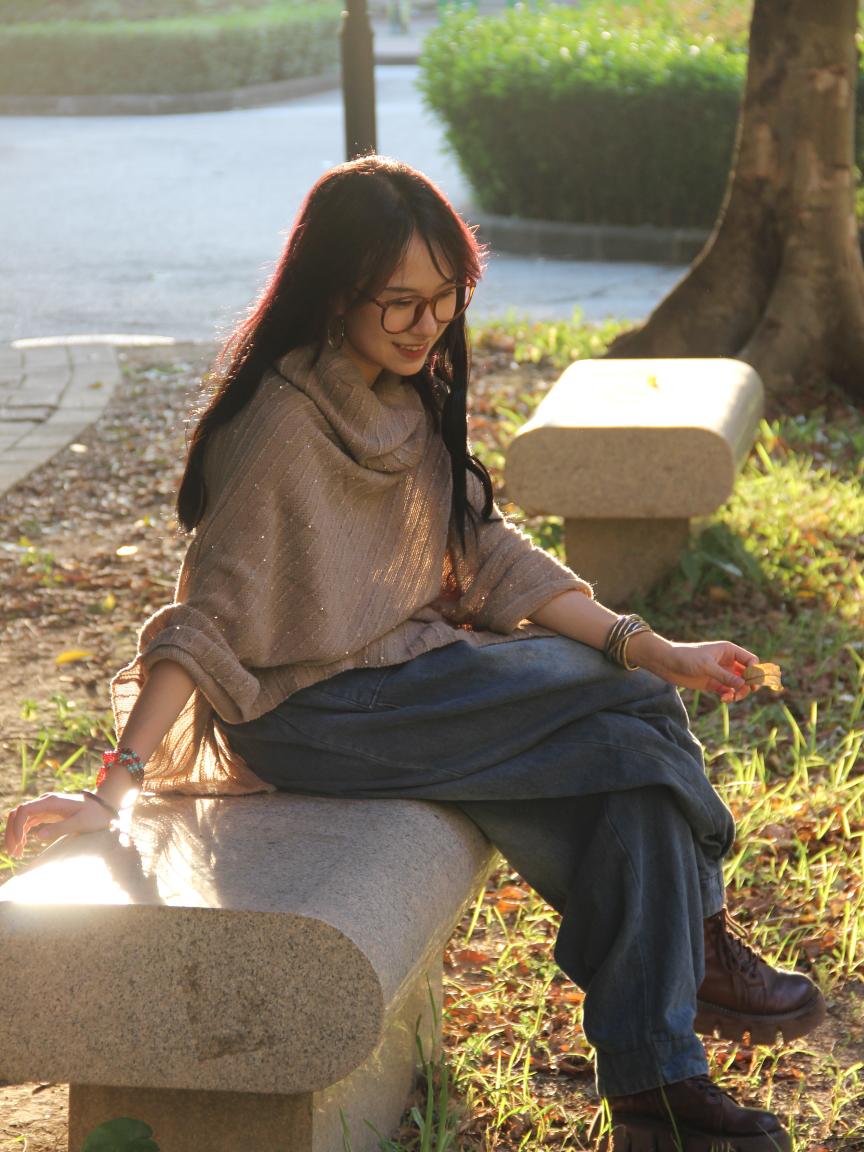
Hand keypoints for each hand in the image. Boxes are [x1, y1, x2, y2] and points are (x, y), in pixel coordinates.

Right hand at [4, 792, 113, 859]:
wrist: (105, 807)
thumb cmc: (95, 815)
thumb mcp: (80, 823)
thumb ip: (60, 828)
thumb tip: (38, 836)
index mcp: (51, 801)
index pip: (24, 810)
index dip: (17, 827)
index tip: (20, 843)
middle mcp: (45, 802)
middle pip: (17, 814)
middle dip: (12, 832)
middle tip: (13, 852)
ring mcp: (45, 807)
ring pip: (21, 819)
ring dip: (15, 834)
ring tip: (16, 853)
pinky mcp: (47, 814)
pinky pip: (29, 822)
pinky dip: (23, 833)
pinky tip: (23, 846)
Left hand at [628, 632, 758, 702]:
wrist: (666, 663)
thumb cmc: (686, 657)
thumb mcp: (707, 666)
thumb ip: (725, 676)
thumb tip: (743, 685)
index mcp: (729, 651)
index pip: (751, 660)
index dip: (755, 671)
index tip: (750, 682)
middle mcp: (728, 662)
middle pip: (748, 675)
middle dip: (748, 685)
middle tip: (741, 692)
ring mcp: (721, 673)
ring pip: (739, 685)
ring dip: (738, 693)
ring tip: (729, 697)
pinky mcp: (713, 684)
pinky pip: (728, 692)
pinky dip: (729, 696)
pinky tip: (723, 699)